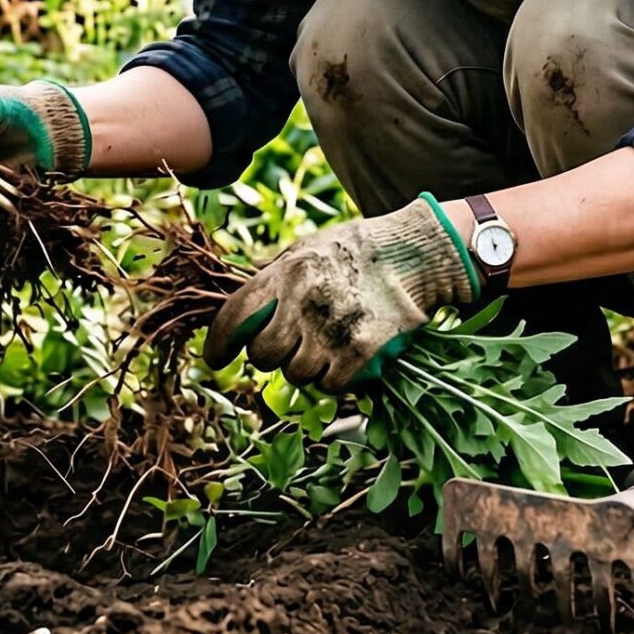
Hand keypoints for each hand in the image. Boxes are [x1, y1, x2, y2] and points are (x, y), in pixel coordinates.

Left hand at [204, 195, 480, 393]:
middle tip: (288, 348)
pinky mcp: (363, 348)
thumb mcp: (307, 248)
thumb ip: (273, 276)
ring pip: (297, 375)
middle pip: (263, 355)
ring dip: (306, 369)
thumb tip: (242, 308)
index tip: (216, 360)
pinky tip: (344, 361)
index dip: (219, 345)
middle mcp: (305, 298)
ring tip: (323, 349)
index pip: (235, 316)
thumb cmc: (359, 249)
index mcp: (286, 271)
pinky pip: (331, 385)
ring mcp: (334, 325)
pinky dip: (334, 380)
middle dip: (271, 357)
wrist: (417, 251)